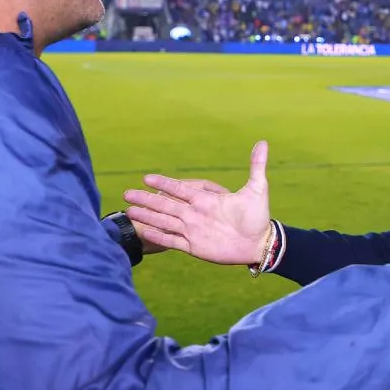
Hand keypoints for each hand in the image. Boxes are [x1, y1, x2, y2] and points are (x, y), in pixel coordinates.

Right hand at [122, 141, 271, 264]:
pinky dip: (159, 237)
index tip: (147, 178)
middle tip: (127, 194)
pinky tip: (145, 232)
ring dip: (148, 216)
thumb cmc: (258, 216)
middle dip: (147, 199)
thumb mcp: (257, 190)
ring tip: (129, 212)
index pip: (180, 189)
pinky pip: (172, 240)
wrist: (259, 243)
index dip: (164, 183)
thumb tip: (262, 142)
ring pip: (165, 221)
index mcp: (206, 199)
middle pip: (166, 204)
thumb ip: (256, 166)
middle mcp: (195, 213)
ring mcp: (193, 230)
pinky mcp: (195, 246)